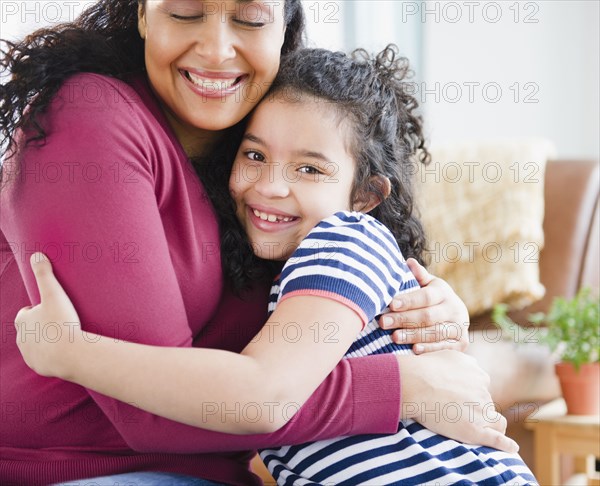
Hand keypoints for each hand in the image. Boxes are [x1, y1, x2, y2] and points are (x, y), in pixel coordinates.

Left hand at [14, 252, 82, 377]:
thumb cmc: (61, 323)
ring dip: (46, 341)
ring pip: (35, 344)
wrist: (68, 355)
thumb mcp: (54, 294)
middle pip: (30, 329)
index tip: (51, 310)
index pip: (26, 312)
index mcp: (22, 320)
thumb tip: (36, 254)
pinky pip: (42, 359)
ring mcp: (28, 354)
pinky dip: (50, 355)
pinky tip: (63, 351)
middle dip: (41, 326)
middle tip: (60, 323)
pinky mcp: (37, 366)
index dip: (38, 310)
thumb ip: (45, 274)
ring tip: (64, 338)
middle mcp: (20, 338)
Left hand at [379, 258, 468, 352]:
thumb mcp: (428, 285)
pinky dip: (429, 349)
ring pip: (434, 333)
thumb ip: (418, 276)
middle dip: (404, 319)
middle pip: (427, 316)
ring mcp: (459, 327)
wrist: (457, 316)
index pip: (425, 297)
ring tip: (394, 337)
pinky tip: (414, 349)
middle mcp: (455, 309)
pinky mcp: (461, 343)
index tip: (391, 303)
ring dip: (413, 335)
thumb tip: (409, 262)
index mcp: (444, 292)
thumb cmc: (433, 299)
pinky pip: (444, 347)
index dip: (408, 300)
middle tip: (383, 322)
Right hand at [398, 350, 518, 452]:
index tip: (459, 399)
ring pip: (495, 420)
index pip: (482, 387)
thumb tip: (466, 366)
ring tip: (477, 429)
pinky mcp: (475, 430)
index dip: (471, 394)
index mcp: (477, 374)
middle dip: (477, 408)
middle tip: (457, 412)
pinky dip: (506, 445)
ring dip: (489, 424)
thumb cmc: (424, 369)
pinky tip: (511, 448)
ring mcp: (481, 410)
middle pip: (487, 403)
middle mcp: (483, 390)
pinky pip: (497, 439)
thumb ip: (461, 362)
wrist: (415, 384)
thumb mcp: (447, 355)